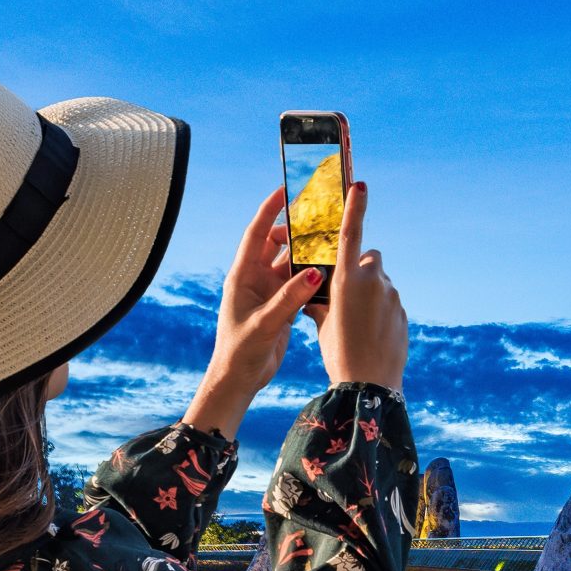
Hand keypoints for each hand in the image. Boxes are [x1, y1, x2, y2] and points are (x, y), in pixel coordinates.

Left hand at [184, 187, 319, 438]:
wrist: (239, 380)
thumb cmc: (240, 351)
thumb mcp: (266, 323)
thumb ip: (290, 298)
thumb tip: (315, 272)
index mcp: (242, 276)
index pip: (256, 234)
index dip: (270, 211)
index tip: (285, 191)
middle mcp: (255, 279)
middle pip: (278, 245)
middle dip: (297, 233)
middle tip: (320, 222)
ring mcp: (269, 292)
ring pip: (292, 265)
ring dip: (308, 257)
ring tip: (329, 245)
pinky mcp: (281, 307)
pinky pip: (300, 285)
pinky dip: (313, 279)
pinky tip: (331, 276)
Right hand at [313, 181, 406, 391]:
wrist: (371, 384)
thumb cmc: (339, 354)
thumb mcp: (324, 324)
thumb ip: (321, 301)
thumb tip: (314, 293)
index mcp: (347, 280)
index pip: (352, 234)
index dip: (355, 208)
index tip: (360, 184)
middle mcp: (372, 281)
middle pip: (369, 259)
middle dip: (360, 268)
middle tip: (347, 294)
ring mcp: (391, 295)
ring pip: (380, 281)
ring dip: (370, 292)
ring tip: (358, 323)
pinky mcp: (402, 310)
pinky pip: (389, 301)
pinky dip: (380, 309)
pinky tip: (372, 333)